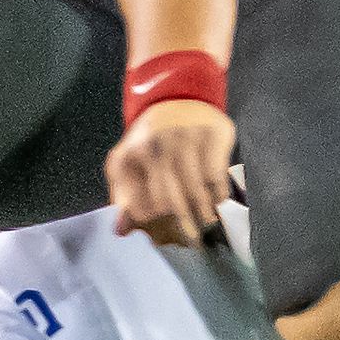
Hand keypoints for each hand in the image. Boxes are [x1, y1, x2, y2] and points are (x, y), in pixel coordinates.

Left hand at [107, 95, 236, 244]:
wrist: (177, 97)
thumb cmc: (149, 139)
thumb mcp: (126, 163)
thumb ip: (122, 197)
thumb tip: (120, 231)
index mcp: (132, 156)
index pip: (143, 207)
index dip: (154, 224)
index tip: (163, 237)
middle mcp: (159, 146)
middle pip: (172, 204)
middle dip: (184, 228)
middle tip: (193, 242)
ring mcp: (187, 139)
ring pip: (197, 194)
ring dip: (204, 216)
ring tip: (207, 225)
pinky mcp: (213, 136)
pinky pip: (218, 179)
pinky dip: (219, 196)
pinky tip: (217, 199)